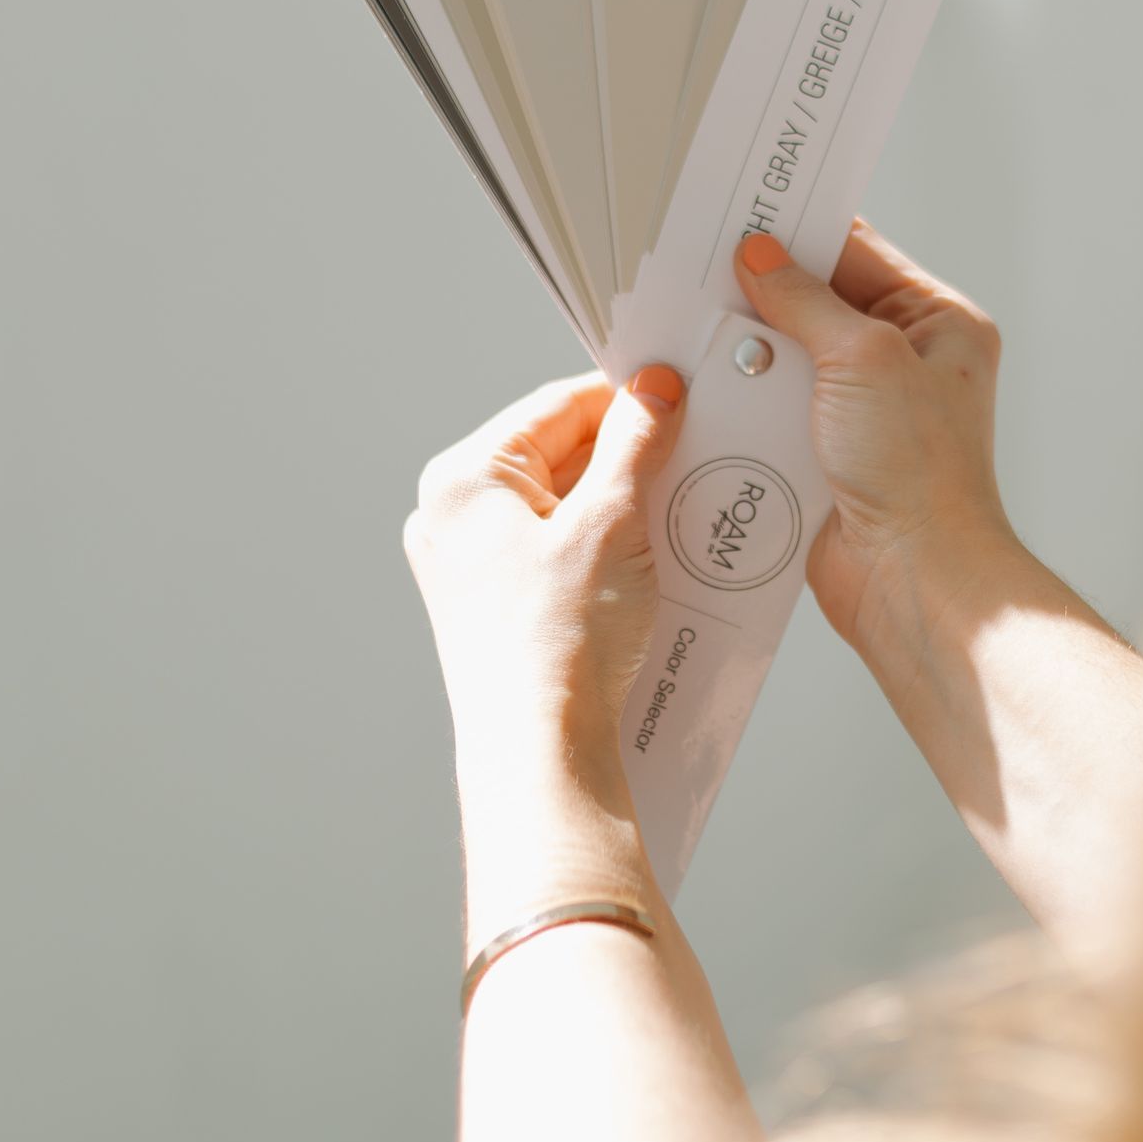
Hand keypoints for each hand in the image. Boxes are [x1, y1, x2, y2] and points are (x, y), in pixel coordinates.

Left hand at [405, 365, 687, 767]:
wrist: (541, 752)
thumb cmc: (560, 641)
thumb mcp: (612, 523)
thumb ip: (635, 443)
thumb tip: (653, 389)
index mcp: (463, 480)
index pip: (555, 407)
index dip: (624, 398)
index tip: (680, 394)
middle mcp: (451, 518)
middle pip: (555, 456)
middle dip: (627, 458)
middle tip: (690, 456)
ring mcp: (467, 566)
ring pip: (560, 506)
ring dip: (622, 505)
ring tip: (677, 512)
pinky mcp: (491, 608)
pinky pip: (555, 552)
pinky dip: (603, 548)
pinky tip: (650, 560)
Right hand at [734, 220, 1017, 665]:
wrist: (911, 578)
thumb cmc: (918, 471)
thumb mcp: (863, 358)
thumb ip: (806, 302)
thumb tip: (759, 257)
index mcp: (937, 324)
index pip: (859, 253)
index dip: (800, 231)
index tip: (743, 210)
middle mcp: (904, 362)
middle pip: (818, 302)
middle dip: (763, 289)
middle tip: (701, 263)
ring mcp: (863, 411)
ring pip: (789, 357)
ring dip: (746, 346)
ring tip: (691, 316)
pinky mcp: (825, 455)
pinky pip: (773, 409)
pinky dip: (741, 397)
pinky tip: (701, 380)